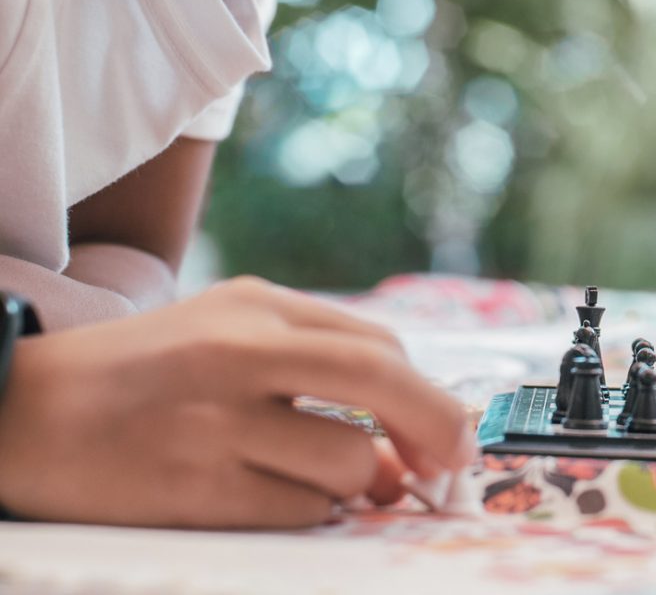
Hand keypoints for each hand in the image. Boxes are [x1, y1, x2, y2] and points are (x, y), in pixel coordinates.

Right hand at [0, 275, 475, 527]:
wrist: (18, 411)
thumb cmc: (136, 376)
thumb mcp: (222, 331)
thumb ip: (313, 367)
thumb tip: (397, 446)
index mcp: (255, 308)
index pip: (381, 347)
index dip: (429, 394)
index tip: (444, 429)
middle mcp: (241, 354)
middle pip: (386, 385)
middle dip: (438, 429)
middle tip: (447, 465)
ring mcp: (217, 421)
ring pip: (348, 463)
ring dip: (349, 486)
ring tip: (306, 479)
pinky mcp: (194, 487)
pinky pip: (297, 511)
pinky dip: (303, 513)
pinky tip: (266, 498)